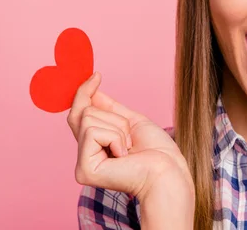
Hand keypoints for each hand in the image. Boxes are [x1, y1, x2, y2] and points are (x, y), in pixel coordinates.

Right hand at [67, 72, 193, 201]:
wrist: (168, 171)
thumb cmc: (156, 151)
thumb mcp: (131, 121)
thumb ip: (109, 108)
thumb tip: (92, 89)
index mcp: (95, 146)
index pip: (78, 112)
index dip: (83, 92)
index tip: (96, 76)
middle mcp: (85, 156)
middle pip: (84, 112)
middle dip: (114, 117)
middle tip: (130, 138)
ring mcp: (82, 164)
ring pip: (89, 118)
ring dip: (117, 128)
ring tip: (128, 147)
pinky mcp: (84, 170)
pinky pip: (92, 132)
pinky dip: (114, 137)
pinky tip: (123, 155)